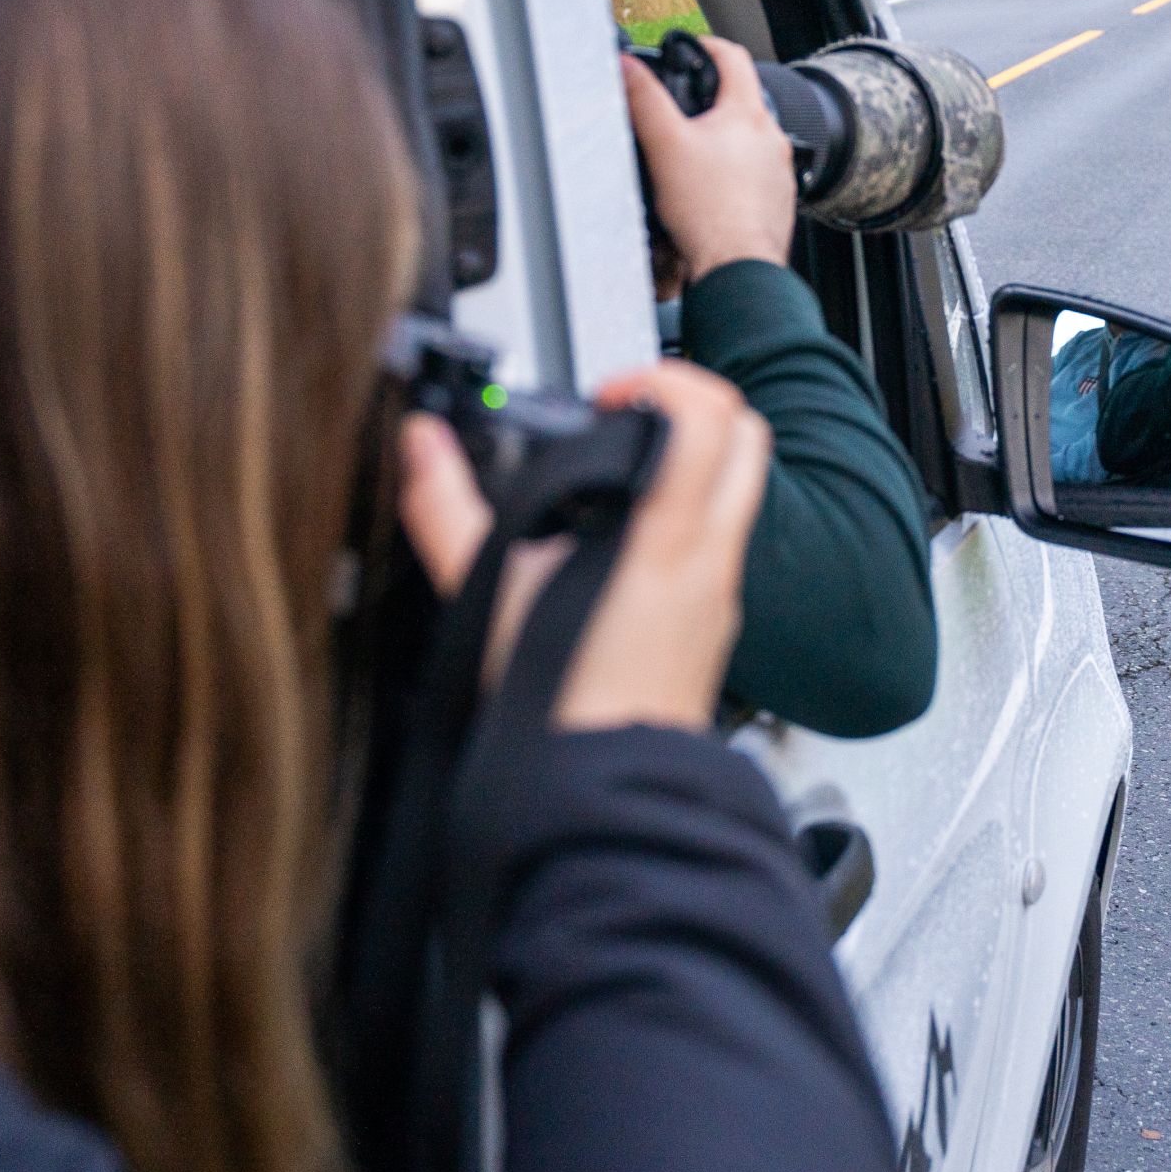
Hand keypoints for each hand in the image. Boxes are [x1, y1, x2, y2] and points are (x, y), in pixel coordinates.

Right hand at [394, 363, 771, 734]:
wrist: (604, 791)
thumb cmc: (558, 706)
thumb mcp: (486, 592)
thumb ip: (447, 508)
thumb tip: (422, 446)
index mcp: (667, 539)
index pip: (708, 416)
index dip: (663, 380)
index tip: (609, 397)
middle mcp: (710, 560)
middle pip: (748, 436)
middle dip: (695, 405)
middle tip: (631, 417)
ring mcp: (721, 594)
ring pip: (740, 490)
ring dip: (695, 461)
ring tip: (622, 474)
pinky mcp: (716, 625)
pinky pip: (720, 545)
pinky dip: (689, 517)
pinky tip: (625, 542)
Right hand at [622, 39, 793, 283]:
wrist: (737, 266)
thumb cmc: (707, 212)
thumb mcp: (664, 146)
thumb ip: (644, 100)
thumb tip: (627, 66)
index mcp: (748, 115)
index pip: (734, 57)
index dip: (708, 46)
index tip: (692, 50)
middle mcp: (772, 138)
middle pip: (743, 100)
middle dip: (713, 100)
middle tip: (684, 110)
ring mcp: (781, 170)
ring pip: (751, 140)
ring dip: (725, 139)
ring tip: (695, 155)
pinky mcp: (779, 200)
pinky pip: (757, 175)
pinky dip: (736, 174)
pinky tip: (713, 190)